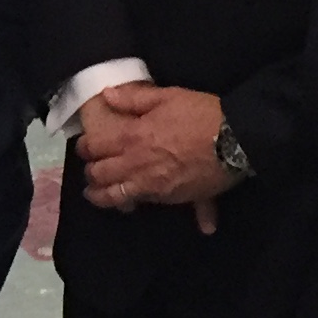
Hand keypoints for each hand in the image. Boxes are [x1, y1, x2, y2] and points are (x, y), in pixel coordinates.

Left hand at [78, 83, 233, 221]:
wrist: (234, 139)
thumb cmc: (201, 114)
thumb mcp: (167, 97)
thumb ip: (134, 99)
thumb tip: (107, 96)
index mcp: (132, 138)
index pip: (95, 147)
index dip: (84, 147)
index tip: (82, 147)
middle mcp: (137, 165)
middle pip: (101, 175)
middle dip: (90, 174)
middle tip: (90, 172)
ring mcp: (154, 186)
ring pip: (118, 197)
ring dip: (103, 198)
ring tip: (97, 196)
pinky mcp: (175, 199)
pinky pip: (161, 208)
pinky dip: (168, 212)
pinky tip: (189, 221)